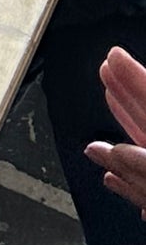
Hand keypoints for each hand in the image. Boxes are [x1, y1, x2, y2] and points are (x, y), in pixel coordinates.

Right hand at [85, 48, 145, 219]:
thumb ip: (140, 166)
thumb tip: (104, 150)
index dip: (133, 76)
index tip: (113, 54)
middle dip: (127, 94)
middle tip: (107, 67)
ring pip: (143, 154)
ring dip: (124, 129)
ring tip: (108, 101)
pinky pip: (142, 190)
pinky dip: (126, 182)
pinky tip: (109, 176)